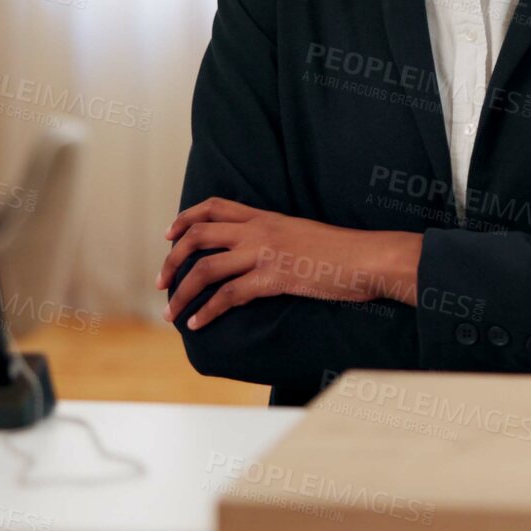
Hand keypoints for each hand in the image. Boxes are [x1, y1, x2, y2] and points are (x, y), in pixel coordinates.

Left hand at [157, 197, 422, 328]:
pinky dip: (207, 311)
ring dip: (182, 292)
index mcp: (267, 216)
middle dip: (173, 259)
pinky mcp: (274, 278)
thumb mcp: (302, 234)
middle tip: (162, 281)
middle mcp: (260, 230)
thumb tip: (257, 254)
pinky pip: (229, 295)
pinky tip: (197, 323)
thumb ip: (276, 237)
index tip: (170, 235)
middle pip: (199, 235)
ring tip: (171, 312)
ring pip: (206, 268)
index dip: (186, 218)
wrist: (368, 258)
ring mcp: (265, 253)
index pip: (215, 206)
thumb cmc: (343, 251)